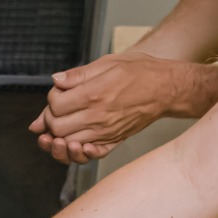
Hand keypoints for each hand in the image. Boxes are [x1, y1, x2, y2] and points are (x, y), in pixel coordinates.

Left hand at [29, 54, 217, 163]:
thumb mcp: (108, 63)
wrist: (167, 88)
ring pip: (69, 145)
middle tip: (57, 110)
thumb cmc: (140, 71)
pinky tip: (76, 142)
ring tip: (60, 128)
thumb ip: (78, 74)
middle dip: (50, 120)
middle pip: (57, 128)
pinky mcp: (114, 140)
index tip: (59, 92)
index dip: (51, 99)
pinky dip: (78, 151)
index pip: (55, 105)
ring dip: (59, 138)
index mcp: (94, 94)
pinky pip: (90, 154)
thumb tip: (56, 80)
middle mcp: (98, 116)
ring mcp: (106, 132)